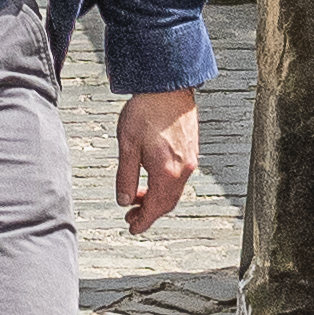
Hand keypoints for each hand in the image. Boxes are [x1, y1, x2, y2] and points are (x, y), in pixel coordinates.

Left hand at [113, 91, 204, 232]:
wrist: (168, 86)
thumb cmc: (146, 111)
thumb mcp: (127, 146)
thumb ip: (125, 176)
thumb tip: (123, 200)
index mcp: (168, 172)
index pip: (156, 207)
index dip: (144, 221)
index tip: (133, 228)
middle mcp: (184, 169)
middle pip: (168, 202)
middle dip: (149, 211)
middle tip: (131, 215)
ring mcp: (190, 159)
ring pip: (173, 190)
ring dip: (156, 197)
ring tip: (137, 195)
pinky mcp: (191, 149)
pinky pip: (178, 177)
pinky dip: (164, 184)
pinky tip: (151, 177)